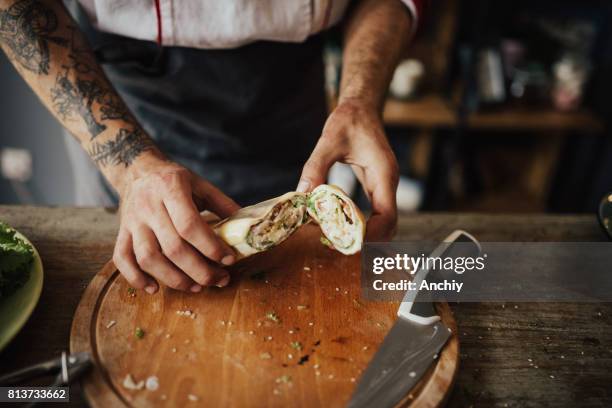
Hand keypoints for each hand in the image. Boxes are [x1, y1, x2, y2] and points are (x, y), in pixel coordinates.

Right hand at [112, 155, 239, 293]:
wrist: (137, 169)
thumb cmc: (173, 178)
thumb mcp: (200, 183)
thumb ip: (222, 203)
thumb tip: (246, 226)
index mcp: (171, 189)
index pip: (190, 225)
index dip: (210, 246)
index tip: (228, 260)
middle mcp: (149, 206)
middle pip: (173, 247)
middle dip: (199, 270)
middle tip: (218, 280)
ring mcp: (132, 221)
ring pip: (148, 258)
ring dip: (173, 279)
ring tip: (196, 287)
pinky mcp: (121, 232)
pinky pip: (122, 259)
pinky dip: (135, 278)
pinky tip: (154, 289)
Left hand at [297, 99, 398, 239]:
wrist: (361, 109)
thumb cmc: (348, 121)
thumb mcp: (328, 141)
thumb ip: (316, 167)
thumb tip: (303, 195)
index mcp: (383, 173)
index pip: (387, 214)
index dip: (374, 234)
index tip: (354, 245)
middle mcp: (387, 182)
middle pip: (389, 224)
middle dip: (371, 241)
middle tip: (344, 251)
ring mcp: (384, 186)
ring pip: (385, 221)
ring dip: (369, 236)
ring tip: (343, 246)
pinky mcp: (376, 187)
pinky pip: (376, 213)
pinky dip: (364, 226)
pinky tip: (344, 230)